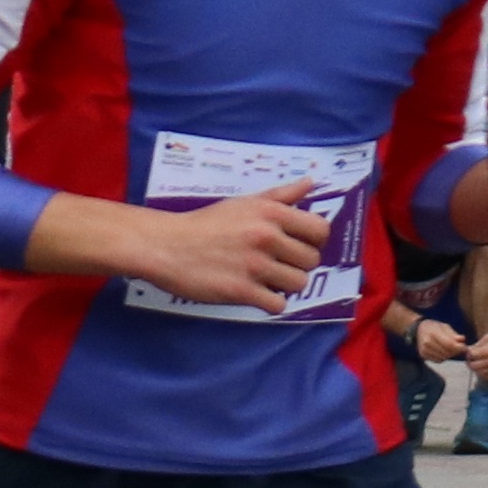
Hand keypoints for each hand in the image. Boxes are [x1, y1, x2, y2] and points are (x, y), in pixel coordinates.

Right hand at [135, 185, 332, 314]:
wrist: (167, 246)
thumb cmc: (205, 223)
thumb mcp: (243, 202)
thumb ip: (280, 195)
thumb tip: (310, 183)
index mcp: (270, 213)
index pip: (320, 230)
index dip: (314, 241)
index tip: (299, 245)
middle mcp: (266, 237)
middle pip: (311, 260)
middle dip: (298, 264)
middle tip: (279, 264)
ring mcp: (254, 266)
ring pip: (298, 284)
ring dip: (286, 285)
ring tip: (267, 280)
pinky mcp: (241, 291)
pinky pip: (278, 305)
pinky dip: (270, 303)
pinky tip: (256, 293)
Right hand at [406, 323, 477, 378]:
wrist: (418, 330)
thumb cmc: (434, 327)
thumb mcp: (444, 326)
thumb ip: (453, 334)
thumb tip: (462, 339)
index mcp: (433, 333)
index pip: (449, 344)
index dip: (459, 347)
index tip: (465, 347)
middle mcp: (427, 342)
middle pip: (447, 352)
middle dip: (456, 351)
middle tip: (460, 348)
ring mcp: (424, 350)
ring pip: (444, 358)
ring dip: (450, 355)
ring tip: (451, 349)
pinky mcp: (423, 355)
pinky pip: (438, 360)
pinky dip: (443, 357)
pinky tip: (443, 351)